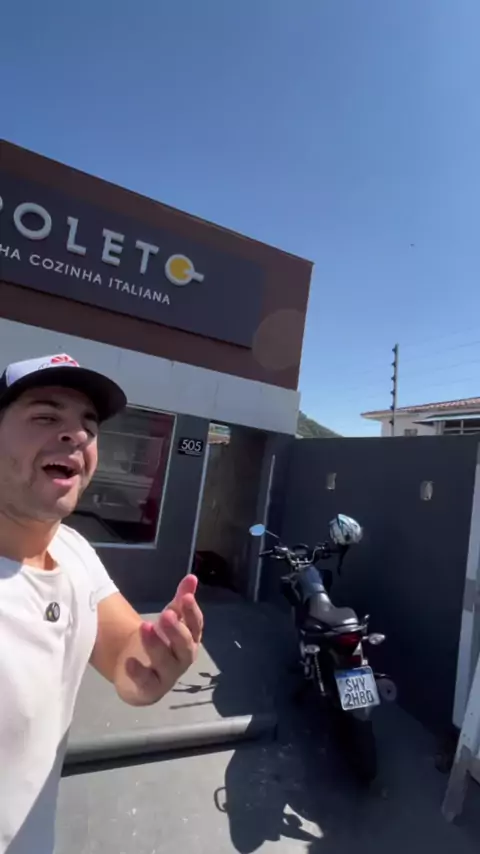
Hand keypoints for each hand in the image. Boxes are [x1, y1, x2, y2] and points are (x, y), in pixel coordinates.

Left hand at [114, 575, 203, 705]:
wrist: (136, 670)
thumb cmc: (159, 639)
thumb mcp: (169, 617)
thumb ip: (180, 599)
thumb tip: (192, 577)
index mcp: (190, 639)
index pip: (196, 625)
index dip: (192, 612)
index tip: (186, 597)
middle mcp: (183, 658)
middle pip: (185, 646)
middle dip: (177, 630)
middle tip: (165, 614)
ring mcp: (168, 675)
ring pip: (166, 663)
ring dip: (156, 645)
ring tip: (145, 627)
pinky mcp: (150, 689)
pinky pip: (146, 682)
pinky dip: (138, 672)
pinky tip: (129, 661)